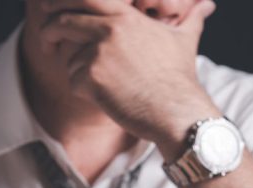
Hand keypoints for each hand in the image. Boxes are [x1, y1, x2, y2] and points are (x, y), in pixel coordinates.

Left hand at [39, 0, 220, 156]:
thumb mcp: (184, 40)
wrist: (177, 112)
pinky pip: (73, 81)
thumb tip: (206, 6)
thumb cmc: (180, 79)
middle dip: (49, 31)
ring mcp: (99, 52)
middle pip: (64, 21)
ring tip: (107, 86)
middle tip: (46, 42)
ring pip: (69, 58)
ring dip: (79, 73)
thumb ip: (189, 18)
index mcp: (127, 17)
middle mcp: (110, 29)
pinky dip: (84, 92)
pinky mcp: (91, 77)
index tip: (50, 8)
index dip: (62, 1)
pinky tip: (107, 98)